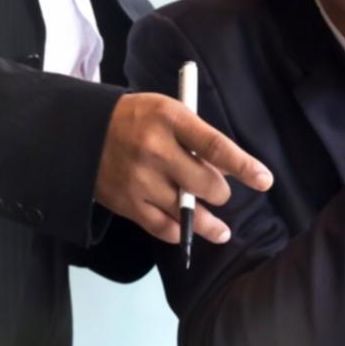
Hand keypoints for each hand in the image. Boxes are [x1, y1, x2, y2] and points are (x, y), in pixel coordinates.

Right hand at [95, 93, 273, 243]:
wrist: (79, 131)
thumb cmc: (136, 120)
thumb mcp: (168, 113)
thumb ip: (196, 138)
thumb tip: (226, 171)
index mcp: (170, 119)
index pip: (216, 146)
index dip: (244, 166)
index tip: (265, 180)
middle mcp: (155, 150)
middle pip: (205, 184)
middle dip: (219, 191)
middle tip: (219, 192)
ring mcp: (140, 179)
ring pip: (186, 212)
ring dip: (209, 224)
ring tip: (223, 232)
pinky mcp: (127, 203)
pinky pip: (162, 227)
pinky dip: (179, 231)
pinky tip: (188, 232)